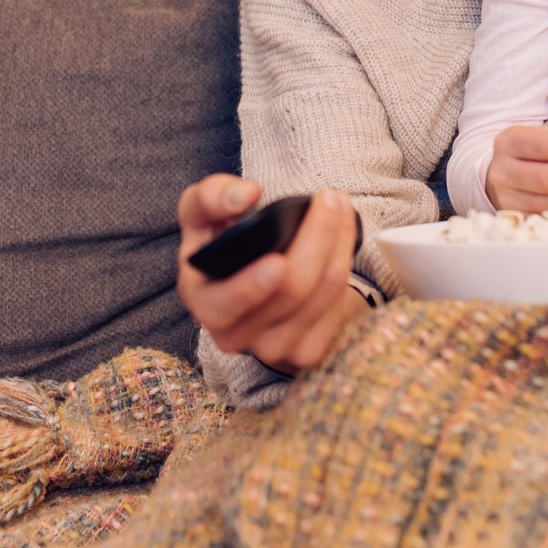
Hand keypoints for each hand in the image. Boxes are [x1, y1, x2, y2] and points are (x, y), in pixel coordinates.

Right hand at [175, 175, 368, 376]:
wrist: (249, 274)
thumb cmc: (221, 240)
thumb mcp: (202, 213)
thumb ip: (212, 197)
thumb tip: (245, 196)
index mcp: (202, 300)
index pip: (223, 305)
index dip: (249, 288)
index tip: (278, 262)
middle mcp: (233, 333)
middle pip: (289, 293)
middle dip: (317, 240)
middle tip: (330, 199)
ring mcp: (271, 348)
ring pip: (320, 295)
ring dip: (339, 242)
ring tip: (339, 205)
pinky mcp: (304, 351)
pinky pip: (336, 306)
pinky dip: (345, 261)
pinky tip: (342, 236)